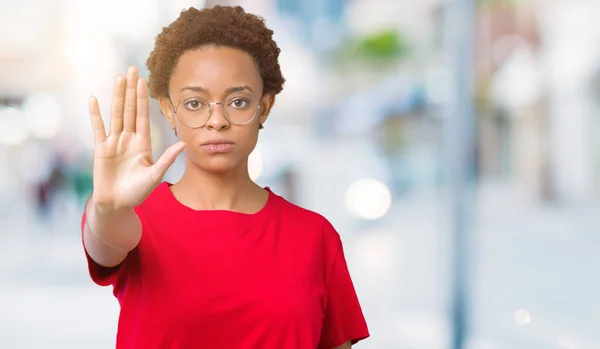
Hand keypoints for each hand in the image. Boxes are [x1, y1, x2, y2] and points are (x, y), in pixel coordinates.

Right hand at [88, 66, 184, 209]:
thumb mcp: (155, 175)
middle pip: (130, 109)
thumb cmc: (137, 192)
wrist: (117, 204)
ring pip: (116, 114)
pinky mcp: (101, 149)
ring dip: (117, 96)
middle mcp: (128, 138)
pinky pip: (98, 128)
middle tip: (132, 68)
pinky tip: (94, 99)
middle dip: (131, 90)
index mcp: (142, 143)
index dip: (143, 98)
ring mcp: (114, 142)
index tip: (144, 81)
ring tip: (118, 78)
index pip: (143, 115)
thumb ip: (167, 159)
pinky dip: (96, 114)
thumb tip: (183, 144)